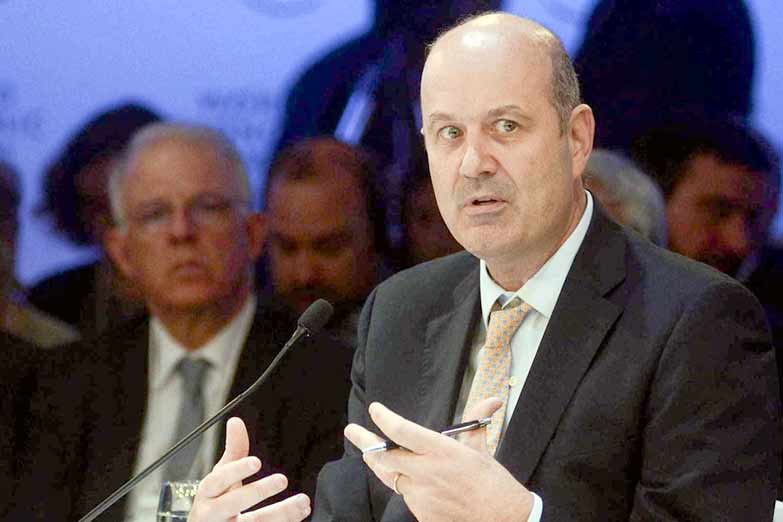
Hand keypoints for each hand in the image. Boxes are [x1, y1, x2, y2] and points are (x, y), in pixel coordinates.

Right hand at [187, 417, 310, 521]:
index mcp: (207, 495)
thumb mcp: (220, 479)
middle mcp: (212, 515)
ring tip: (303, 502)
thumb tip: (236, 422)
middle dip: (258, 491)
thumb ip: (233, 453)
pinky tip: (298, 516)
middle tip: (282, 479)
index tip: (256, 462)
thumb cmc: (214, 503)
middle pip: (233, 504)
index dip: (236, 471)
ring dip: (281, 514)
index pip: (217, 481)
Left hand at [344, 399, 532, 521]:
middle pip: (384, 457)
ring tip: (372, 454)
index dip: (384, 419)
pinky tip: (414, 483)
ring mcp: (422, 496)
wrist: (503, 519)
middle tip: (352, 430)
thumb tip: (491, 401)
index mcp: (441, 451)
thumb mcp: (482, 449)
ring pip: (393, 478)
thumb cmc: (493, 483)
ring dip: (386, 467)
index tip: (375, 409)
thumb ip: (476, 421)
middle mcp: (427, 472)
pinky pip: (407, 497)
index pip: (402, 431)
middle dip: (364, 442)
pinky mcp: (422, 515)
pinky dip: (408, 487)